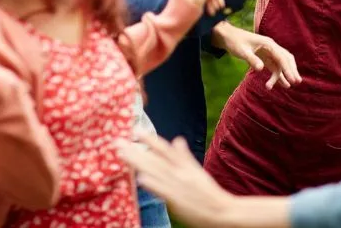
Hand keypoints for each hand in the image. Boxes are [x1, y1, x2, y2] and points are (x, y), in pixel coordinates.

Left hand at [118, 134, 232, 227]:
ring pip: (155, 171)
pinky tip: (140, 179)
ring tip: (122, 155)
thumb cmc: (208, 192)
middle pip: (154, 159)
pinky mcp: (177, 200)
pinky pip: (163, 191)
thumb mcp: (197, 170)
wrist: (222, 210)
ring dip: (138, 162)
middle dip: (135, 150)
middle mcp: (180, 172)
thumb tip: (178, 139)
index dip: (150, 139)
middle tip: (117, 141)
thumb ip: (185, 156)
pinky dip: (153, 184)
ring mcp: (178, 185)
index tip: (135, 130)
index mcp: (185, 165)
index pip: (164, 149)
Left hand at [212, 23, 300, 89]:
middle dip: (292, 70)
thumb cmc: (234, 42)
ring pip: (281, 64)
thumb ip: (252, 59)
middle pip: (286, 59)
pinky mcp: (265, 57)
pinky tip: (282, 84)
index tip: (292, 79)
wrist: (228, 37)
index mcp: (268, 44)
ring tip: (289, 86)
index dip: (288, 69)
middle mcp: (271, 47)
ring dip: (285, 74)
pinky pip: (275, 66)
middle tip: (297, 82)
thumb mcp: (242, 51)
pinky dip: (278, 75)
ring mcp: (269, 52)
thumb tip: (261, 69)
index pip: (281, 57)